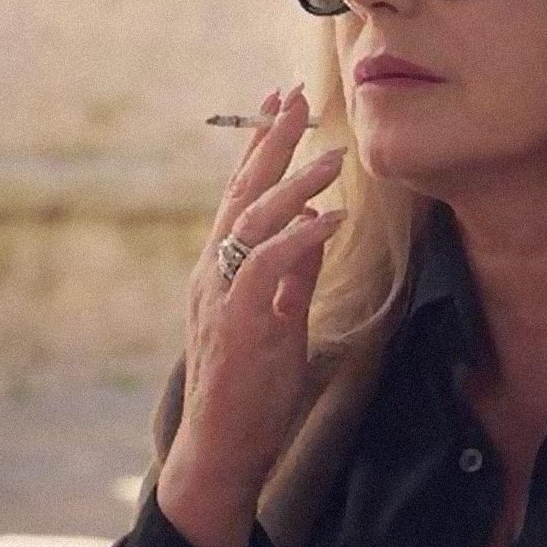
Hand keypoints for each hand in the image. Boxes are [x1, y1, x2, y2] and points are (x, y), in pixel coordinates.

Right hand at [155, 83, 345, 546]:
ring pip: (253, 222)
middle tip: (297, 99)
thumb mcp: (280, 320)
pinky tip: (332, 219)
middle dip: (270, 143)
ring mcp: (220, 295)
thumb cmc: (251, 390)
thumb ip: (295, 274)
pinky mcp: (239, 322)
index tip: (278, 103)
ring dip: (296, 187)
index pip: (238, 195)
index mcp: (219, 269)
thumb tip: (320, 226)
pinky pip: (268, 267)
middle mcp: (212, 272)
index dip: (258, 147)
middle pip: (240, 193)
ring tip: (334, 159)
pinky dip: (300, 239)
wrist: (221, 448)